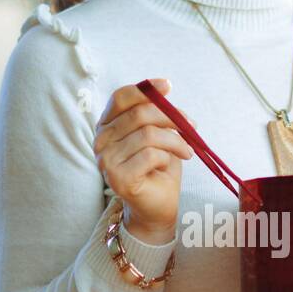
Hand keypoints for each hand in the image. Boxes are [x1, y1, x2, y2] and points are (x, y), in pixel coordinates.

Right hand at [93, 79, 193, 244]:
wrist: (158, 205)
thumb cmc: (159, 167)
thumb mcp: (158, 133)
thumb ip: (155, 113)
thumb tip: (164, 89)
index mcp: (107, 126)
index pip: (120, 98)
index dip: (144, 89)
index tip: (169, 86)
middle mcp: (100, 141)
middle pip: (139, 114)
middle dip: (172, 118)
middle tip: (192, 127)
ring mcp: (106, 161)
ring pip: (149, 135)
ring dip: (175, 142)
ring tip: (185, 152)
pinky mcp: (118, 178)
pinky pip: (151, 155)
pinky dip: (166, 158)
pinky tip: (167, 166)